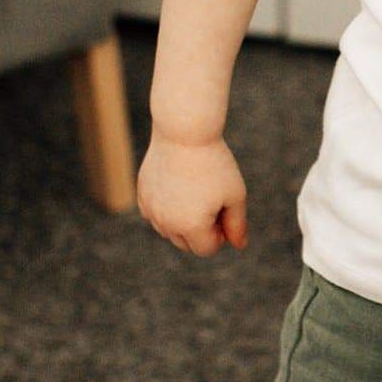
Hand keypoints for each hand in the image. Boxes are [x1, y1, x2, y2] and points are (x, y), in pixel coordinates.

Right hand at [138, 131, 248, 254]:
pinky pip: (155, 214)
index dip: (220, 233)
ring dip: (182, 221)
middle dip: (201, 230)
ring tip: (196, 191)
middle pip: (186, 244)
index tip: (225, 208)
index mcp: (191, 227)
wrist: (184, 132)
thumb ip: (237, 224)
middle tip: (212, 198)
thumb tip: (239, 245)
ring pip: (169, 230)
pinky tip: (179, 187)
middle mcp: (166, 223)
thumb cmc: (215, 163)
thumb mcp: (235, 194)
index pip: (207, 249)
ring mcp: (150, 209)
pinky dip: (167, 208)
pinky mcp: (142, 195)